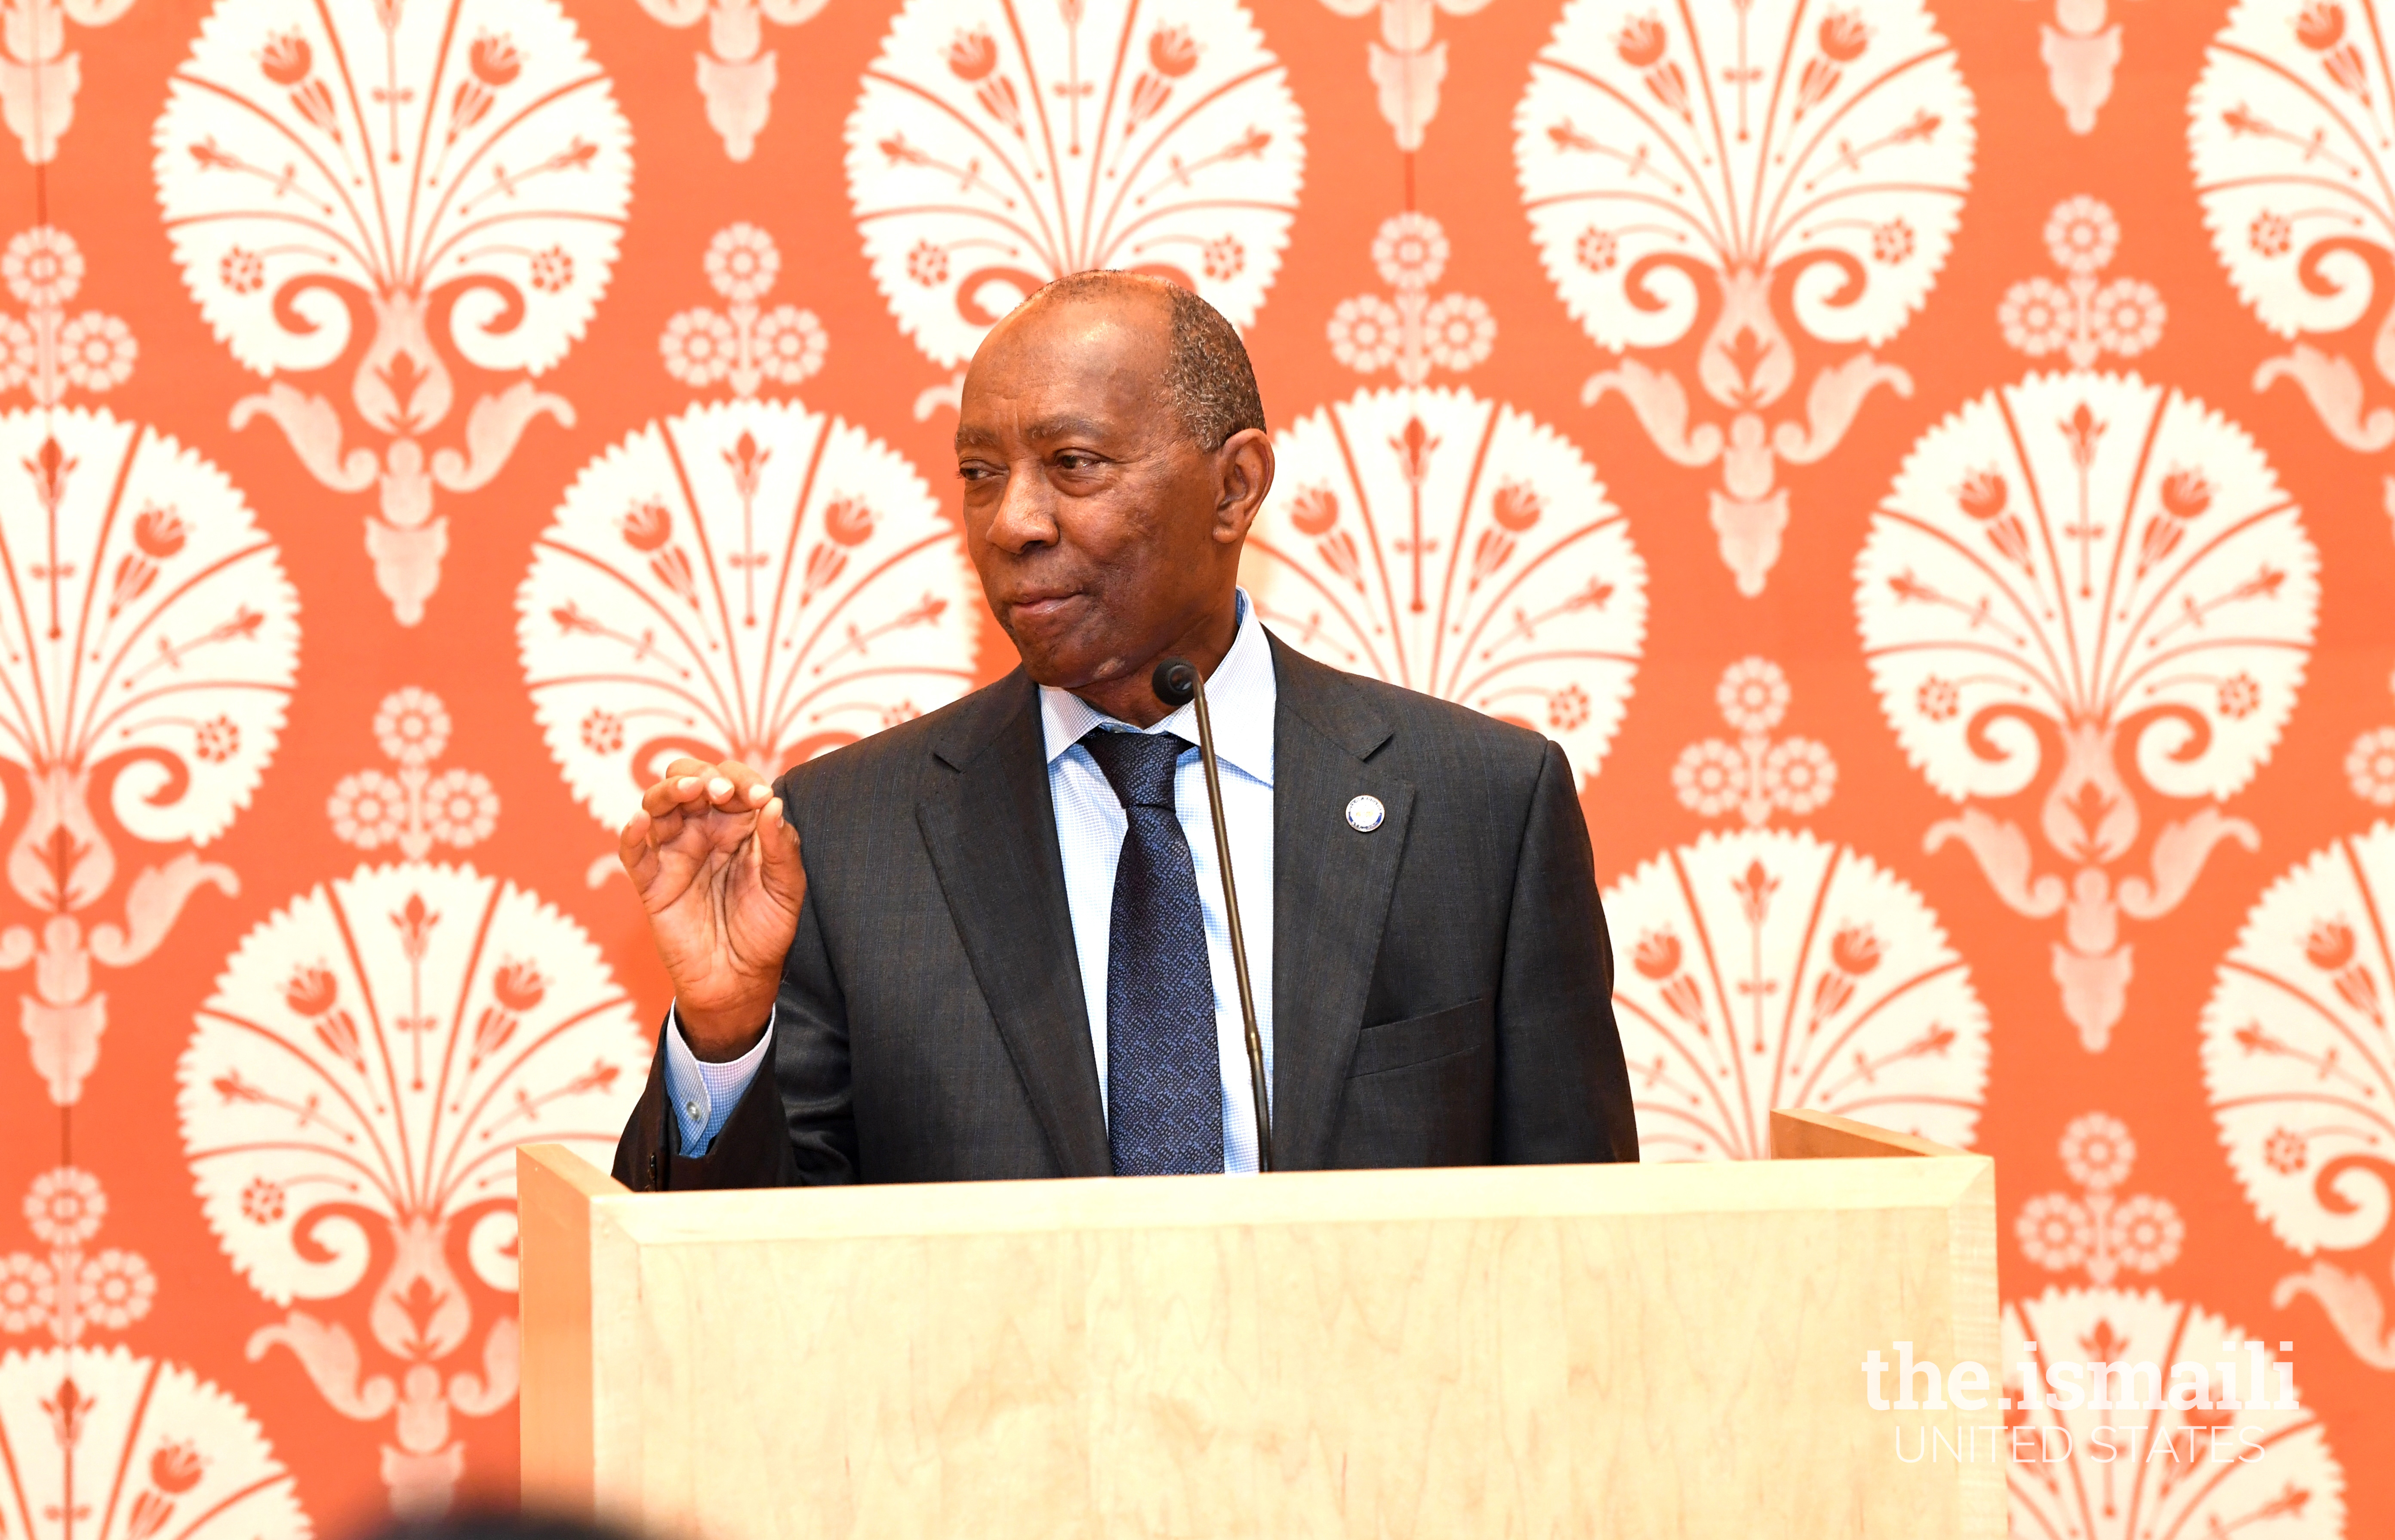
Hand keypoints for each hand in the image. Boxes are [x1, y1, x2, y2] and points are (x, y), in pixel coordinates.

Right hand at [618, 757, 805, 1059]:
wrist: (740, 980)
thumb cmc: (766, 931)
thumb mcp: (786, 888)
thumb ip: (781, 846)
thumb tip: (773, 803)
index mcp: (737, 825)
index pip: (732, 783)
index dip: (742, 781)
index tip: (758, 797)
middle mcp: (703, 831)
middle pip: (687, 781)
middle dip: (701, 776)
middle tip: (720, 791)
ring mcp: (674, 854)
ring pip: (656, 806)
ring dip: (669, 791)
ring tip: (688, 790)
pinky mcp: (651, 883)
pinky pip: (633, 852)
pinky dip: (631, 833)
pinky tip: (641, 822)